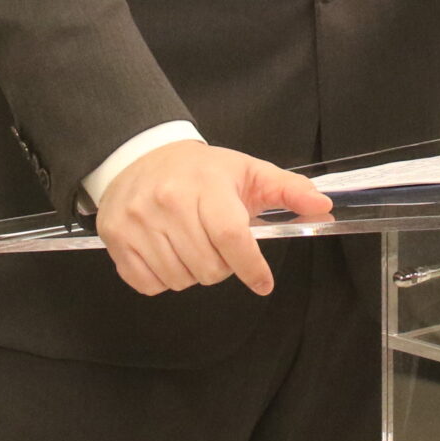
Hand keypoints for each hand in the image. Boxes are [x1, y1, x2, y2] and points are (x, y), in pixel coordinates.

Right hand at [93, 141, 331, 297]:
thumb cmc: (201, 170)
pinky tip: (168, 254)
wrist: (141, 155)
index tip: (263, 282)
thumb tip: (323, 206)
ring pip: (180, 279)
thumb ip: (288, 190)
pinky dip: (163, 279)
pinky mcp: (115, 239)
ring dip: (193, 273)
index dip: (251, 266)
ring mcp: (138, 222)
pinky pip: (148, 284)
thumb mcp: (248, 171)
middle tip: (217, 246)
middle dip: (222, 266)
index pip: (231, 236)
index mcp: (205, 185)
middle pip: (208, 266)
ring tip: (192, 245)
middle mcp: (168, 203)